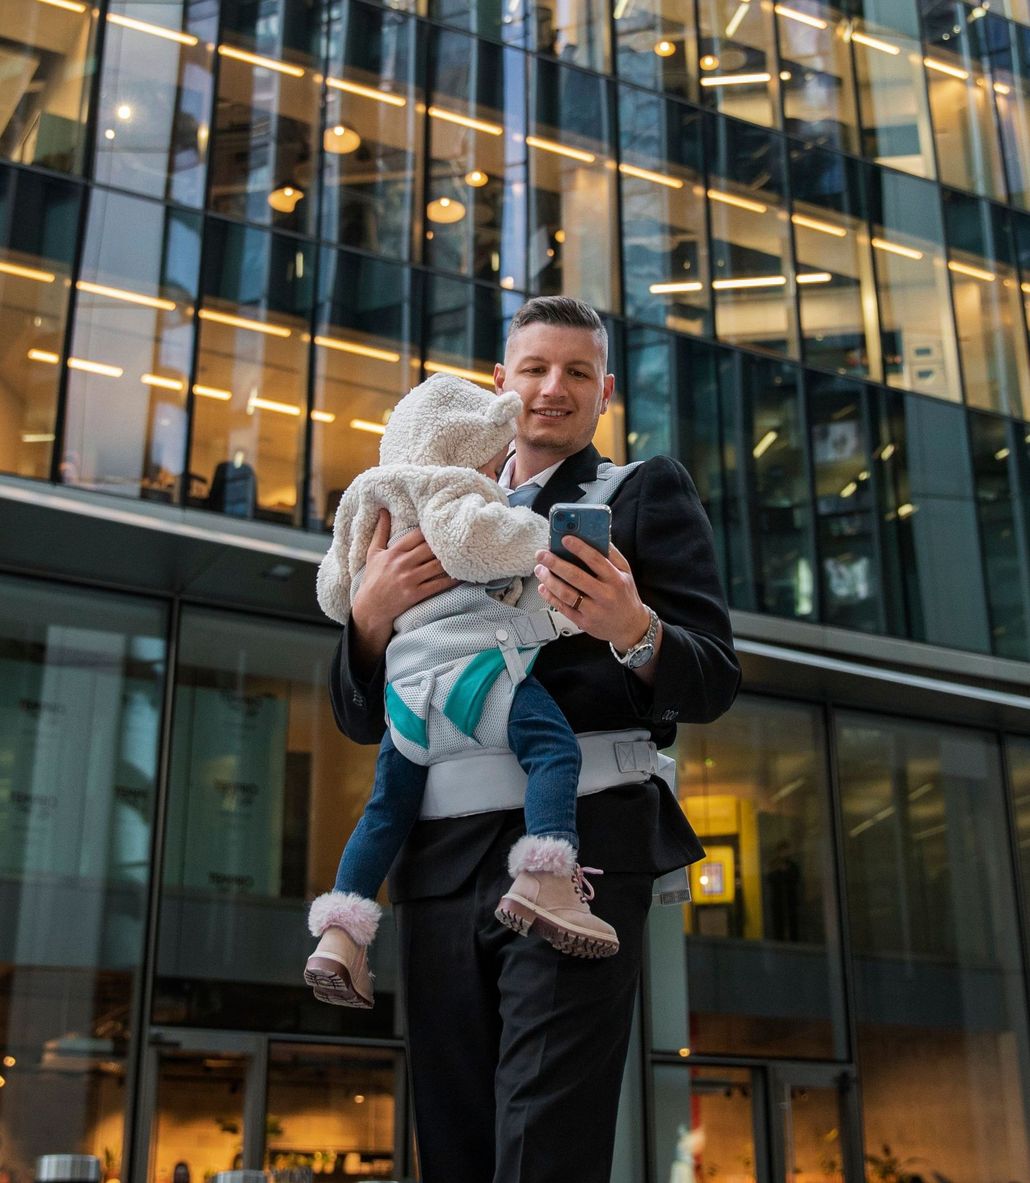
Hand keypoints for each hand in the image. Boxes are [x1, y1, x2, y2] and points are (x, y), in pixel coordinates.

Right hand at [351, 510, 458, 662]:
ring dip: (451, 561)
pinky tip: (461, 575)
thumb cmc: (373, 578)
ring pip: (436, 566)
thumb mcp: (373, 553)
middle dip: (444, 545)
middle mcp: (402, 564)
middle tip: (460, 540)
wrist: (369, 607)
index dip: (432, 531)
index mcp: (394, 552)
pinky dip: (450, 580)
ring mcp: (409, 579)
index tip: (444, 528)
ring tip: (464, 556)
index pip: (417, 535)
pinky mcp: (415, 594)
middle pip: (430, 548)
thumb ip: (380, 531)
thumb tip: (383, 510)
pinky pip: (437, 585)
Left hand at [534, 537, 650, 652]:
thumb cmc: (625, 595)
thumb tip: (595, 536)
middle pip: (576, 577)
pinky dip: (550, 596)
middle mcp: (605, 595)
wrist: (630, 626)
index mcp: (616, 579)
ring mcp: (594, 611)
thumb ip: (611, 555)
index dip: (579, 548)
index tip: (564, 539)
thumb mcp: (625, 573)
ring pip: (566, 594)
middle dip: (556, 564)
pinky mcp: (584, 622)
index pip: (596, 560)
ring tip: (540, 569)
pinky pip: (563, 608)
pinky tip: (543, 587)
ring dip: (549, 580)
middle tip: (542, 554)